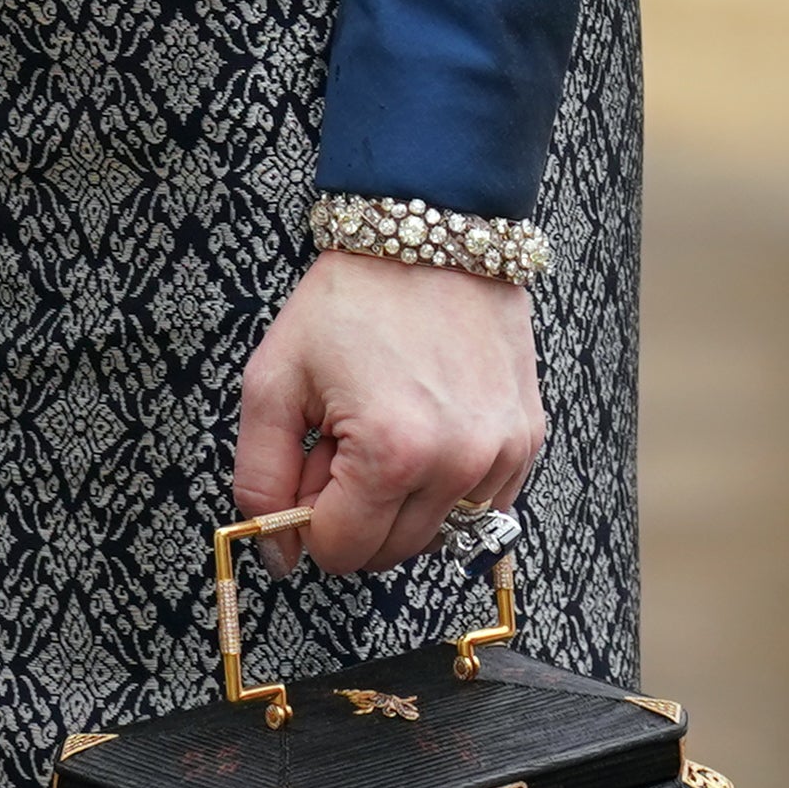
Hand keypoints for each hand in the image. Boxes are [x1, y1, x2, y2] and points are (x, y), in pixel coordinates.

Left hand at [233, 249, 546, 578]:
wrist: (428, 230)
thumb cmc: (350, 299)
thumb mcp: (274, 382)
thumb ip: (262, 481)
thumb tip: (278, 557)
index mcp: (392, 454)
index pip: (341, 552)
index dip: (311, 516)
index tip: (312, 461)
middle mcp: (459, 465)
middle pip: (390, 553)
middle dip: (354, 510)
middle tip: (342, 439)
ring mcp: (502, 455)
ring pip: (437, 536)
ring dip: (401, 502)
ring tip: (386, 426)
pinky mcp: (526, 440)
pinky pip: (480, 507)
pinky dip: (445, 487)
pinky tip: (426, 428)